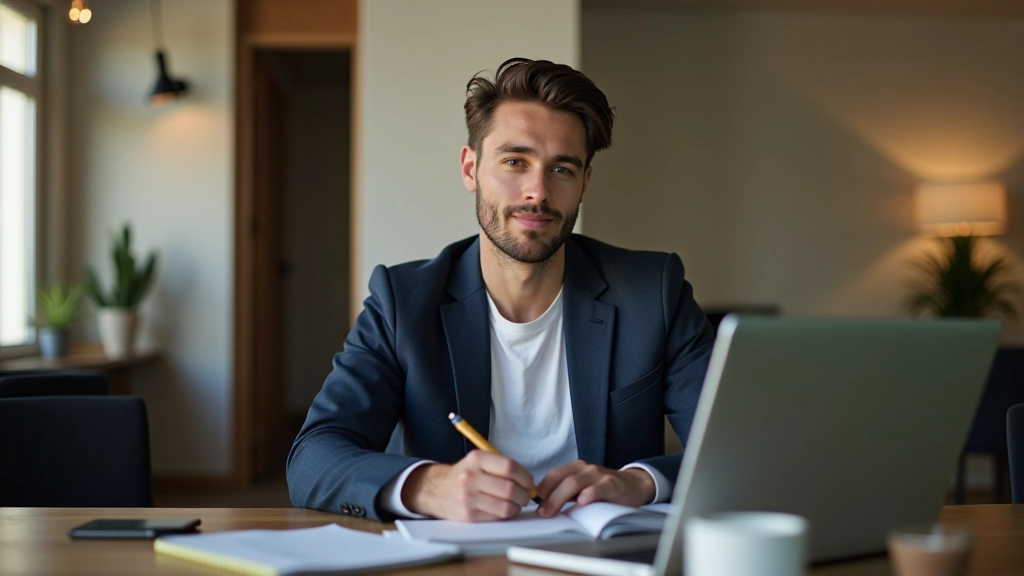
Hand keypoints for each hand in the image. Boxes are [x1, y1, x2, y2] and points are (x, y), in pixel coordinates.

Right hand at [401, 450, 534, 520]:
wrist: (437, 489)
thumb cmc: (466, 475)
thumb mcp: (479, 461)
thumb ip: (502, 466)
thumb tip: (529, 482)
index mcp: (476, 459)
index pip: (509, 467)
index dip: (525, 476)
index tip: (529, 482)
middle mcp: (470, 477)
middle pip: (510, 489)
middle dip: (525, 494)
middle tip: (526, 495)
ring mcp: (468, 497)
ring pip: (506, 506)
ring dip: (517, 506)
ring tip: (516, 503)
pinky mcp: (468, 515)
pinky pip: (497, 517)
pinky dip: (506, 514)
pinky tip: (504, 509)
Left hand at [535, 460, 654, 516]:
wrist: (634, 485)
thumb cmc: (604, 488)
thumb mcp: (583, 487)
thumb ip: (565, 493)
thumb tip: (542, 506)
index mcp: (575, 468)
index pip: (552, 475)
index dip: (540, 489)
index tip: (531, 504)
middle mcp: (585, 468)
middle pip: (560, 478)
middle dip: (547, 495)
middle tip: (540, 512)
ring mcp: (598, 475)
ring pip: (574, 483)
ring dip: (559, 497)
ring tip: (551, 511)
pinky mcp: (612, 484)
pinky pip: (598, 488)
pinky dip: (589, 494)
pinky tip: (582, 502)